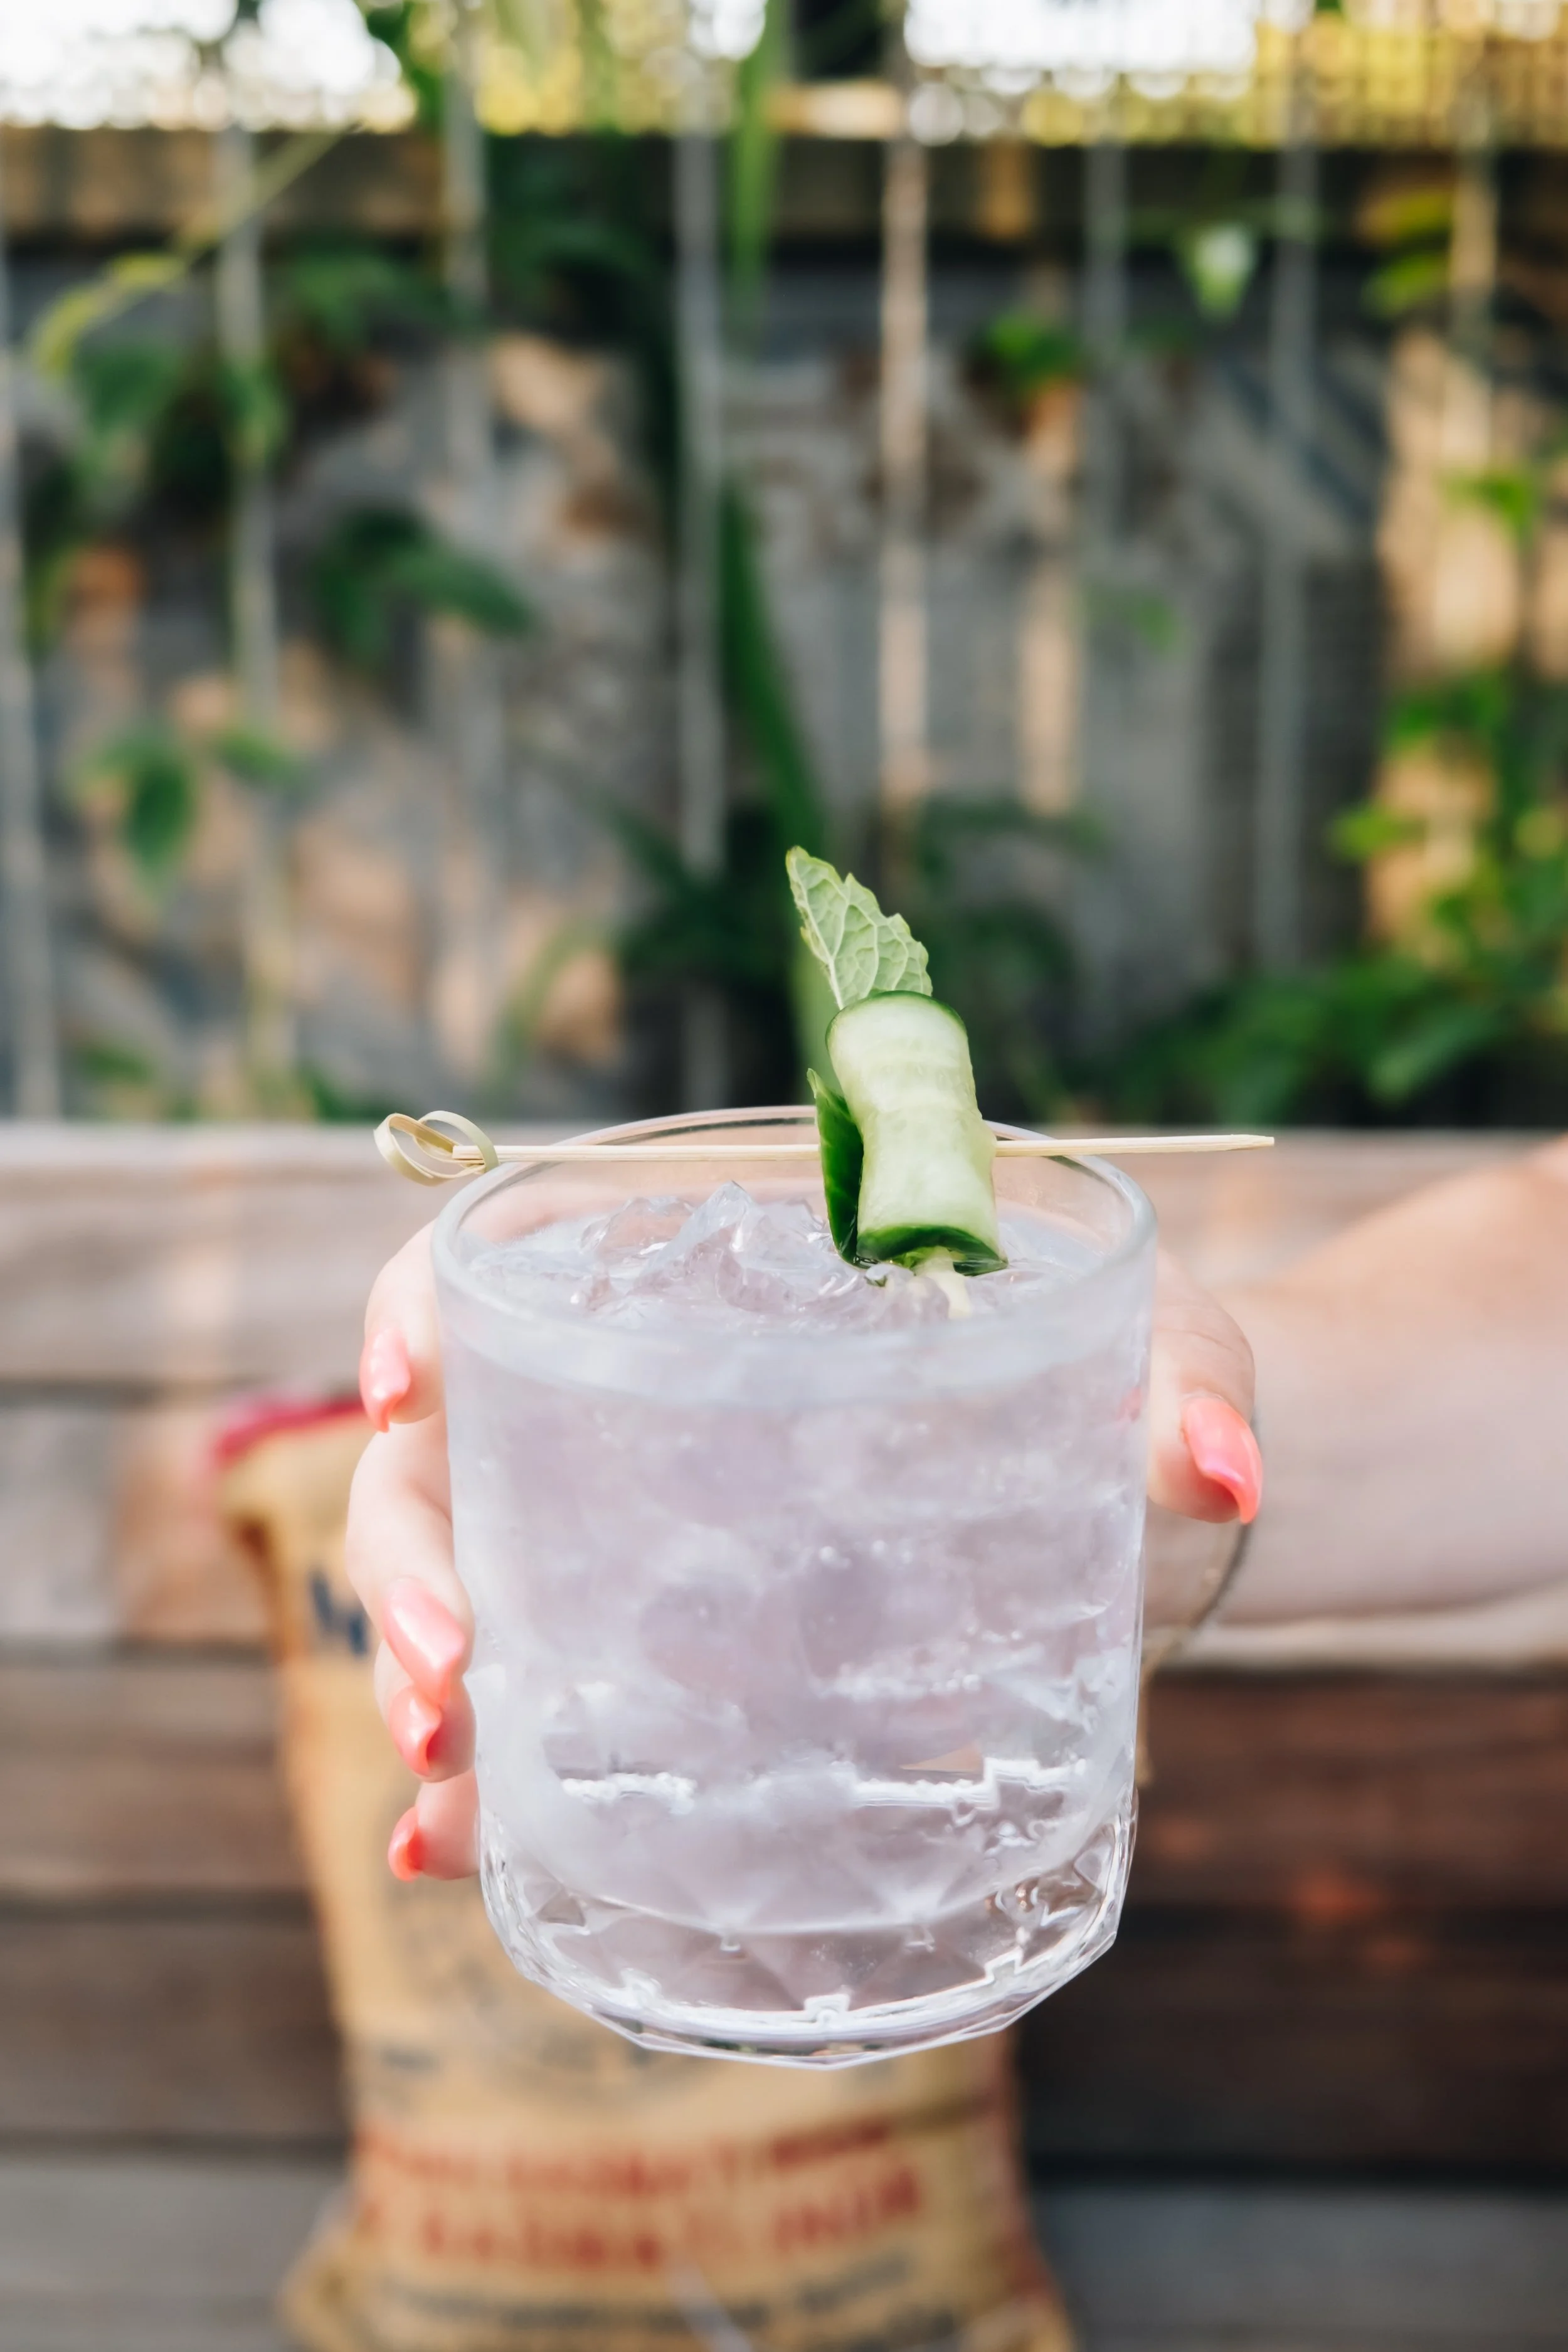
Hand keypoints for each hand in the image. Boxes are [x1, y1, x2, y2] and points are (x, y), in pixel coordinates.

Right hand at [346, 1232, 1258, 1880]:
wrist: (1150, 1495)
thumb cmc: (1127, 1368)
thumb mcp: (1152, 1346)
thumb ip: (1181, 1384)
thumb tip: (1221, 1472)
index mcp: (720, 1271)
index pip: (516, 1260)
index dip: (426, 1302)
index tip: (409, 1383)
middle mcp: (646, 1402)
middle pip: (453, 1454)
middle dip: (413, 1561)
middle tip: (454, 1680)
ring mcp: (653, 1537)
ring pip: (476, 1587)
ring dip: (433, 1685)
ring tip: (444, 1800)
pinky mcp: (688, 1658)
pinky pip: (558, 1703)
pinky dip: (500, 1786)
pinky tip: (457, 1853)